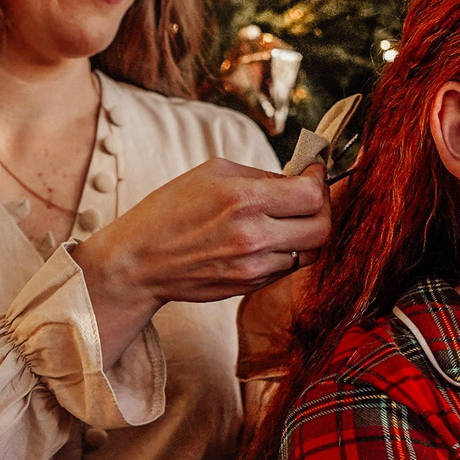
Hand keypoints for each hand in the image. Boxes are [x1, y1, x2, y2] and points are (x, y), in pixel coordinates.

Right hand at [73, 159, 330, 365]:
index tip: (312, 172)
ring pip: (311, 252)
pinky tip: (268, 238)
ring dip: (307, 232)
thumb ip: (259, 175)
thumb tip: (296, 178)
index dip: (318, 180)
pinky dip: (287, 251)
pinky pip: (287, 267)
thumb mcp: (210, 174)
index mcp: (243, 200)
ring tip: (289, 218)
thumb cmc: (167, 213)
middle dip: (321, 208)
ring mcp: (253, 267)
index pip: (311, 194)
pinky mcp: (249, 286)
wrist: (137, 264)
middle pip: (322, 227)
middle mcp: (253, 237)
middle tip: (308, 196)